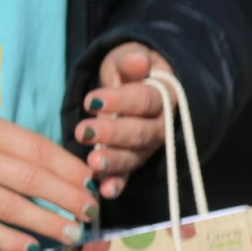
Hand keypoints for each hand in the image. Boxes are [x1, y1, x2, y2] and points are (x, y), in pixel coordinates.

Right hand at [0, 95, 97, 250]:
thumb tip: (42, 157)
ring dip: (48, 224)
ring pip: (12, 208)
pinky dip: (9, 241)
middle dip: (69, 199)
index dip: (69, 168)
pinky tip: (33, 249)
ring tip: (74, 234)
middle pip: (33, 180)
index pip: (37, 148)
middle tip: (93, 212)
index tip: (92, 181)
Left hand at [75, 43, 175, 198]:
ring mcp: (149, 147)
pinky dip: (118, 184)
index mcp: (166, 97)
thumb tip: (138, 61)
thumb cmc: (131, 72)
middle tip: (85, 132)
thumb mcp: (128, 59)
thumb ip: (130, 62)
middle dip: (114, 134)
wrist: (137, 86)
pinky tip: (104, 191)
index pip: (147, 100)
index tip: (92, 101)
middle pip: (142, 132)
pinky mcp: (134, 162)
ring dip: (115, 162)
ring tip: (93, 163)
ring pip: (135, 156)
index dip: (122, 102)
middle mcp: (162, 126)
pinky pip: (128, 175)